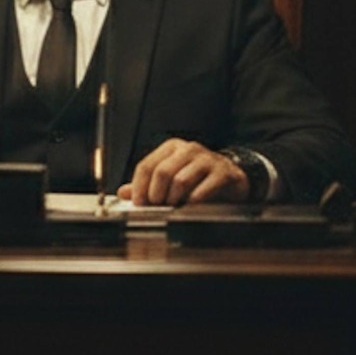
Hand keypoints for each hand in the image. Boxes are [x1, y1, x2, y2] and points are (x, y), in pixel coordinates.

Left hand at [119, 138, 249, 206]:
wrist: (231, 177)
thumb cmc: (197, 178)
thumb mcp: (170, 178)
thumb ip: (147, 185)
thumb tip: (124, 192)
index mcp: (172, 148)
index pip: (147, 165)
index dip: (139, 187)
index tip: (139, 203)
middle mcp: (188, 149)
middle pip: (162, 173)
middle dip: (156, 195)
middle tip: (158, 207)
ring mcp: (207, 159)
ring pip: (181, 181)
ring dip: (174, 199)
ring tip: (175, 206)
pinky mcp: (223, 172)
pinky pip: (203, 188)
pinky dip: (194, 201)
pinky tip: (191, 206)